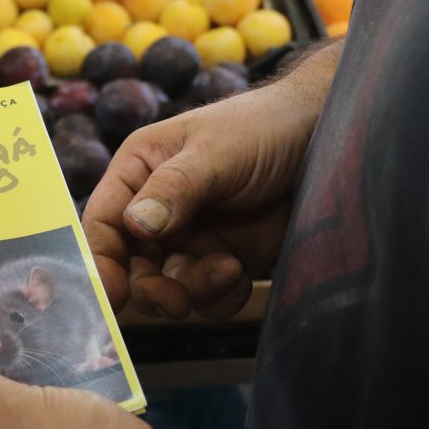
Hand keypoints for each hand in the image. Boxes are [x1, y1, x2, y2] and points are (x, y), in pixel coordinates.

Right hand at [83, 43, 341, 318]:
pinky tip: (240, 274)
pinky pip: (206, 298)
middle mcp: (156, 209)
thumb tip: (135, 226)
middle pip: (129, 266)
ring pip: (167, 287)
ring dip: (192, 290)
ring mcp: (190, 237)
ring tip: (227, 269)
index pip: (103, 223)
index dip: (99, 261)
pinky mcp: (223, 260)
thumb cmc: (264, 127)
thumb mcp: (215, 152)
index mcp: (138, 172)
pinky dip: (220, 298)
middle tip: (174, 301)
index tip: (111, 297)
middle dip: (150, 288)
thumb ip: (174, 188)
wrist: (329, 137)